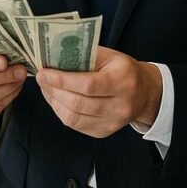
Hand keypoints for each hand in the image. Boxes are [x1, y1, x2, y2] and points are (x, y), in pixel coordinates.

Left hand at [36, 46, 162, 137]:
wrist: (144, 93)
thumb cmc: (124, 70)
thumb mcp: (109, 56)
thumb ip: (84, 55)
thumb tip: (54, 57)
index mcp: (123, 81)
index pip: (88, 85)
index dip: (62, 80)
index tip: (44, 73)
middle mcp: (120, 105)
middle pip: (79, 103)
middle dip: (54, 91)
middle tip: (41, 79)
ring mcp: (113, 122)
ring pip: (74, 118)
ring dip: (54, 102)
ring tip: (46, 89)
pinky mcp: (105, 132)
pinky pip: (77, 126)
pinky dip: (62, 112)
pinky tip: (56, 100)